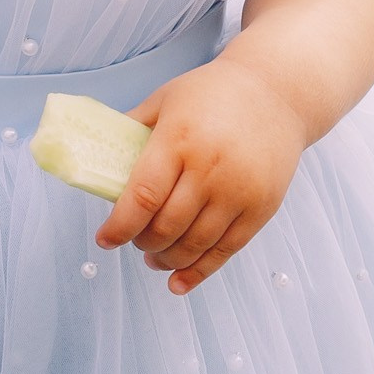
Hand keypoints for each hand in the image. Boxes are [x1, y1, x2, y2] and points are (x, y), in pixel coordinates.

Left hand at [93, 55, 307, 293]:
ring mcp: (239, 192)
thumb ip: (132, 128)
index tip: (104, 239)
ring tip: (154, 259)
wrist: (276, 92)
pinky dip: (200, 272)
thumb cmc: (213, 93)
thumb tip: (97, 155)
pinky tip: (179, 281)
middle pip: (166, 227)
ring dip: (167, 260)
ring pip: (195, 245)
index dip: (119, 226)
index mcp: (179, 139)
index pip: (142, 196)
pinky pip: (226, 250)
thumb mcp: (166, 99)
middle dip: (142, 243)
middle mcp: (209, 169)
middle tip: (133, 242)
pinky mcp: (261, 208)